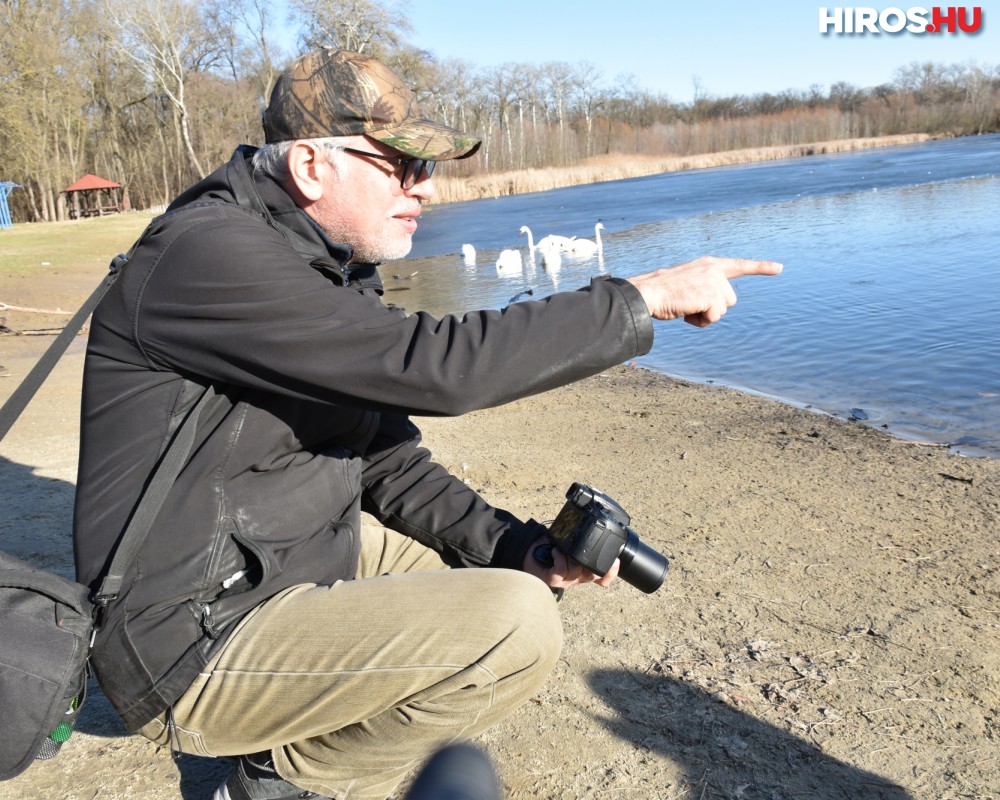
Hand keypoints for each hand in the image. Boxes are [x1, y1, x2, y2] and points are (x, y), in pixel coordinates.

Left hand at [521, 533, 619, 589]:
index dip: (610, 572)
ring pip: (577, 570)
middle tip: (596, 549)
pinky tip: (555, 551)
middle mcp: (575, 577)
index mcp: (582, 570)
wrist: (527, 552)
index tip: (616, 561)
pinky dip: (560, 558)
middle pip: (593, 574)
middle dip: (597, 563)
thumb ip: (579, 541)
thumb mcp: (566, 543)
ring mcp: (565, 581)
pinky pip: (562, 570)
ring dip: (571, 555)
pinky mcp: (552, 579)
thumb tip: (592, 527)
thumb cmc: (546, 547)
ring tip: (562, 547)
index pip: (601, 576)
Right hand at [627, 256, 782, 327]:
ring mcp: (714, 282)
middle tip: (690, 304)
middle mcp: (715, 270)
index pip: (740, 265)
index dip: (761, 267)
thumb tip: (715, 306)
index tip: (779, 268)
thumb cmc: (662, 292)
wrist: (648, 292)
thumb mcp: (687, 283)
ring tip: (686, 308)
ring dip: (706, 315)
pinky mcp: (711, 295)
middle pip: (729, 299)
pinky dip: (701, 321)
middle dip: (712, 308)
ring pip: (723, 310)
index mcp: (709, 265)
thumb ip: (705, 288)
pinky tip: (687, 313)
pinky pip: (714, 317)